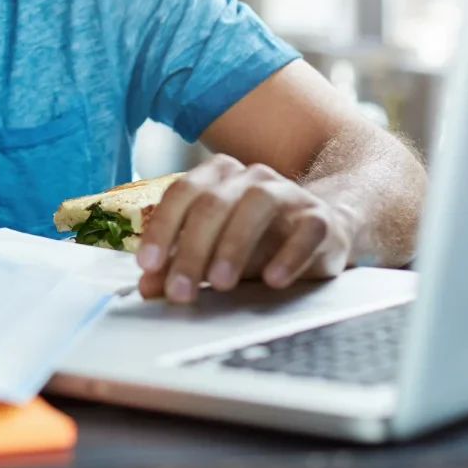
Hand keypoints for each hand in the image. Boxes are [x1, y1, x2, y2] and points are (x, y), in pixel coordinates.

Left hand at [134, 155, 356, 301]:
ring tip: (219, 283)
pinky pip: (305, 230)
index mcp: (217, 176)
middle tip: (180, 290)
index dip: (162, 229)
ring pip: (257, 204)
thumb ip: (179, 265)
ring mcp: (287, 192)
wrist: (320, 232)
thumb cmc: (257, 241)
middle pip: (213, 203)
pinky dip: (288, 255)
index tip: (148, 265)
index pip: (181, 193)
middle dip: (192, 249)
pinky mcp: (319, 217)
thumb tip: (147, 286)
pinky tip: (272, 279)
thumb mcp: (213, 254)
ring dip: (234, 245)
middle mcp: (250, 177)